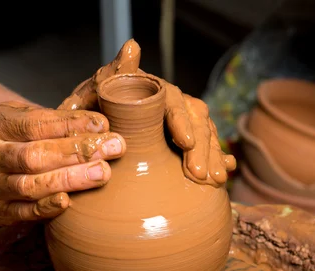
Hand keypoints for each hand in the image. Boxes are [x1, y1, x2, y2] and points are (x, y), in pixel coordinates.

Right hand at [0, 101, 125, 225]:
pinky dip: (46, 208)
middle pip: (37, 154)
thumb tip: (79, 120)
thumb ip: (28, 117)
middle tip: (115, 147)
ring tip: (103, 173)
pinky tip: (70, 202)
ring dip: (70, 179)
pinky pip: (23, 212)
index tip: (102, 123)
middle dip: (79, 150)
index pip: (35, 123)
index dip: (70, 124)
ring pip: (32, 185)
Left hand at [60, 39, 235, 186]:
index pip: (174, 103)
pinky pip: (205, 150)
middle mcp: (173, 105)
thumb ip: (115, 72)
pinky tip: (226, 172)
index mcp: (155, 92)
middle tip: (200, 175)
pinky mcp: (182, 143)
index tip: (184, 143)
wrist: (88, 128)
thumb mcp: (96, 92)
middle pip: (196, 122)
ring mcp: (180, 124)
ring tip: (216, 181)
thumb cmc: (90, 109)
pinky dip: (217, 161)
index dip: (181, 121)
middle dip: (202, 149)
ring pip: (205, 136)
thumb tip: (132, 46)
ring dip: (213, 158)